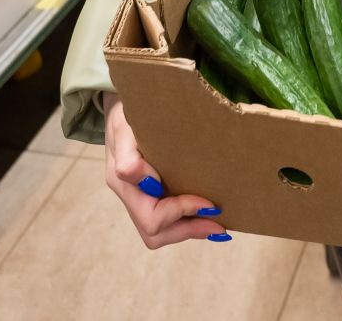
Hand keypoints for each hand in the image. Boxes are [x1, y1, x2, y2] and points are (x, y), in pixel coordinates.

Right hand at [102, 97, 229, 247]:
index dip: (181, 212)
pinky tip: (204, 218)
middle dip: (188, 230)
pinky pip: (162, 224)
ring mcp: (135, 197)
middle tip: (220, 225)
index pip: (151, 215)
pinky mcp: (146, 196)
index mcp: (122, 180)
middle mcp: (128, 194)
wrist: (121, 107)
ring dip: (187, 232)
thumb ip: (129, 155)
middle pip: (153, 232)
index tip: (209, 203)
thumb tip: (142, 180)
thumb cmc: (128, 113)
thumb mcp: (125, 125)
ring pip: (156, 234)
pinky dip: (184, 225)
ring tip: (215, 225)